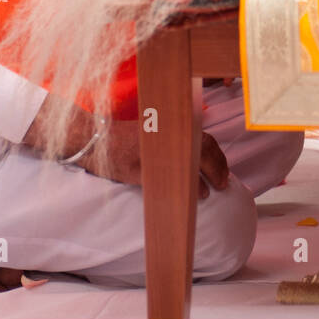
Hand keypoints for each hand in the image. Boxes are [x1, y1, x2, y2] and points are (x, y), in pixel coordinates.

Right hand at [22, 96, 230, 198]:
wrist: (93, 138)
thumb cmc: (125, 137)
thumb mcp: (154, 131)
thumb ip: (175, 138)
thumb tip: (198, 156)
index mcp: (171, 123)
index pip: (204, 138)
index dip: (218, 156)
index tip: (224, 171)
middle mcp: (166, 133)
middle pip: (202, 149)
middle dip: (217, 167)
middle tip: (224, 183)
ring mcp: (153, 151)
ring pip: (189, 164)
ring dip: (205, 178)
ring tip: (211, 190)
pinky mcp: (139, 168)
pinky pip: (169, 179)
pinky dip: (186, 187)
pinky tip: (195, 195)